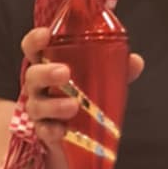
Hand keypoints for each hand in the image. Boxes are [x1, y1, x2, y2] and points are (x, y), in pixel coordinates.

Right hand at [21, 27, 143, 153]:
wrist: (79, 133)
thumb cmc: (86, 94)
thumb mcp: (101, 77)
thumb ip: (115, 67)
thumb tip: (135, 61)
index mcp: (49, 64)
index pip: (34, 48)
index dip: (36, 40)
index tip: (46, 35)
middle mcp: (40, 85)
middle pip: (32, 75)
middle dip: (46, 72)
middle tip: (65, 72)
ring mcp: (40, 108)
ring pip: (36, 104)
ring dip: (54, 104)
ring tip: (74, 105)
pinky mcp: (44, 131)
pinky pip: (43, 130)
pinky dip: (52, 130)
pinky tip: (62, 130)